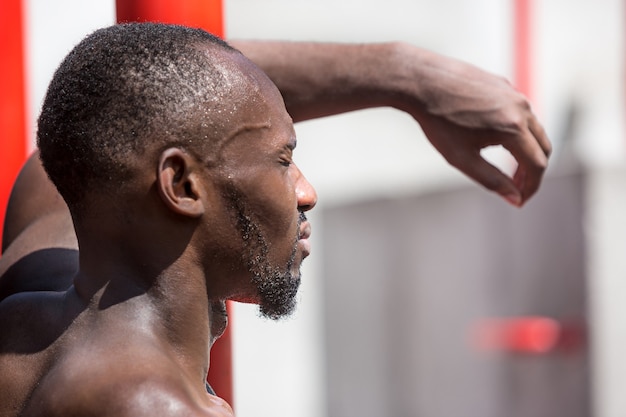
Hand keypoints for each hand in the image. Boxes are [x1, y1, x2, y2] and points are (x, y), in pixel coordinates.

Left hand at [396, 44, 550, 205]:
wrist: (422, 82)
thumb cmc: (438, 122)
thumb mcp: (462, 158)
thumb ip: (491, 180)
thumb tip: (515, 199)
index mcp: (513, 127)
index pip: (537, 164)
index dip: (531, 187)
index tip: (520, 201)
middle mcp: (521, 107)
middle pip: (543, 147)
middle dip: (532, 172)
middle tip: (516, 189)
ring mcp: (514, 93)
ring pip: (533, 129)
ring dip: (526, 151)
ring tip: (509, 170)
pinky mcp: (504, 85)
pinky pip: (520, 113)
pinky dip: (518, 132)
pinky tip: (496, 142)